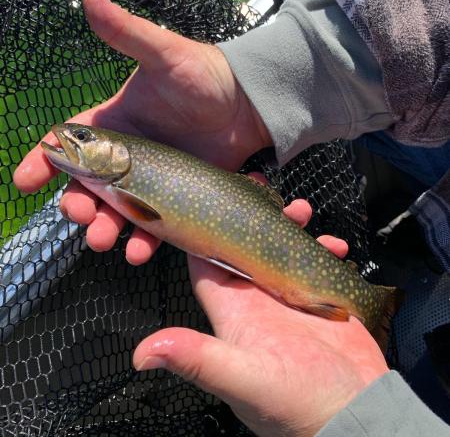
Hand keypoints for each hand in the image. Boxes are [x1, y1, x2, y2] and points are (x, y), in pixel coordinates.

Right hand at [13, 0, 270, 260]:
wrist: (250, 103)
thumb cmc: (204, 74)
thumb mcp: (163, 53)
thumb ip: (127, 31)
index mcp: (113, 123)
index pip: (66, 142)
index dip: (41, 160)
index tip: (23, 181)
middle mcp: (126, 156)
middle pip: (87, 187)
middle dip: (76, 204)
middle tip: (79, 216)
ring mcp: (152, 181)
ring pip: (116, 212)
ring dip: (105, 229)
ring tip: (106, 241)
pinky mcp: (176, 199)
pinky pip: (154, 225)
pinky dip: (144, 240)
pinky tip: (141, 251)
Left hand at [133, 197, 387, 436]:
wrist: (358, 416)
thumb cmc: (299, 405)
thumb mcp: (246, 379)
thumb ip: (200, 359)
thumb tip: (142, 353)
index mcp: (234, 312)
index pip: (206, 262)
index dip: (205, 231)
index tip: (211, 200)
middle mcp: (257, 302)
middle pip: (247, 246)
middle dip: (255, 218)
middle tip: (268, 193)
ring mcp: (289, 298)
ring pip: (282, 249)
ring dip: (290, 227)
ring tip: (303, 211)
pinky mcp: (320, 299)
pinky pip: (316, 262)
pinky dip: (323, 248)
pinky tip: (337, 246)